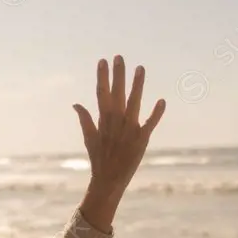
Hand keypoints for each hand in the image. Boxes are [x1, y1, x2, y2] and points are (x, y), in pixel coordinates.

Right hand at [73, 56, 165, 225]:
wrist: (109, 181)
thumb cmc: (99, 159)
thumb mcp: (89, 139)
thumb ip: (84, 119)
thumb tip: (75, 104)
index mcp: (103, 121)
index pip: (102, 94)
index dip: (102, 77)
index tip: (103, 61)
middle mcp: (115, 122)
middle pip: (117, 94)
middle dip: (118, 75)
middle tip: (119, 57)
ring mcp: (128, 130)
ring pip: (133, 104)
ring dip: (137, 86)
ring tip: (140, 68)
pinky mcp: (141, 140)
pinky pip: (149, 125)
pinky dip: (156, 114)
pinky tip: (162, 101)